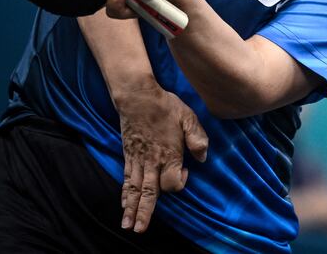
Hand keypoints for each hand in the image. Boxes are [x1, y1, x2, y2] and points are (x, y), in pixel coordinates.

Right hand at [113, 82, 208, 232]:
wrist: (138, 97)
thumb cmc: (166, 106)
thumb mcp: (189, 117)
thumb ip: (198, 138)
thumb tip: (203, 157)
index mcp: (168, 154)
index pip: (172, 182)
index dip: (179, 183)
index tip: (185, 174)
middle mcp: (152, 161)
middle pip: (148, 192)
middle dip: (145, 212)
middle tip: (139, 230)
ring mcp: (138, 160)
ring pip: (134, 189)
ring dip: (131, 208)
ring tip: (127, 225)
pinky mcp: (128, 155)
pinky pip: (125, 179)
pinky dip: (124, 193)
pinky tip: (123, 203)